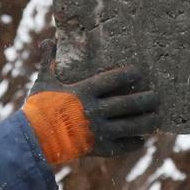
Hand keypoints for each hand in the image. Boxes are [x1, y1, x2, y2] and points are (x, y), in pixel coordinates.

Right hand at [24, 45, 158, 161]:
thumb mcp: (43, 81)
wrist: (33, 139)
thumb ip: (48, 61)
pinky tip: (142, 140)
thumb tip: (47, 40)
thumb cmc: (38, 108)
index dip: (129, 75)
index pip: (113, 80)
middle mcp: (95, 110)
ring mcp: (98, 130)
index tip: (139, 72)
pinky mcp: (98, 148)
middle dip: (145, 100)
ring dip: (146, 122)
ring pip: (130, 126)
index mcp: (84, 92)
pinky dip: (134, 143)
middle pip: (128, 103)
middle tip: (157, 96)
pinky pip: (121, 146)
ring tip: (156, 117)